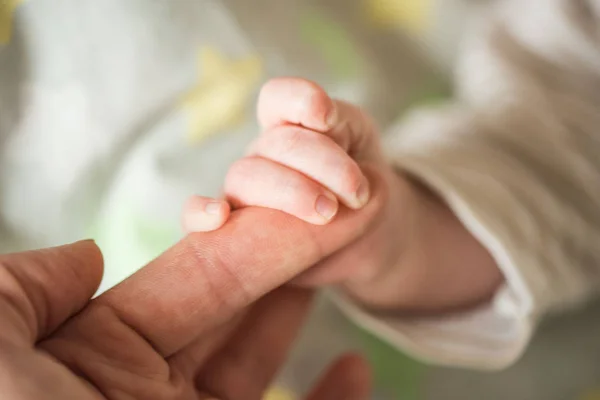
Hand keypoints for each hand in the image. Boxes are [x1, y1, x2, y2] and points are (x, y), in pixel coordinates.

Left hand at [0, 202, 380, 398]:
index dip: (243, 239)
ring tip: (340, 269)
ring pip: (260, 363)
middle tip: (333, 220)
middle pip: (233, 311)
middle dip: (283, 263)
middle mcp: (146, 395)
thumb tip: (86, 255)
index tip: (290, 204)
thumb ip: (21, 291)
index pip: (187, 281)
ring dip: (302, 319)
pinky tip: (355, 370)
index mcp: (95, 360)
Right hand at [183, 78, 502, 312]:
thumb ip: (346, 129)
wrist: (362, 239)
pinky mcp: (230, 229)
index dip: (301, 101)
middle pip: (277, 144)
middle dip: (320, 162)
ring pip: (246, 177)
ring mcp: (242, 191)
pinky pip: (195, 216)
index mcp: (292, 127)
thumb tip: (322, 127)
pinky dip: (200, 212)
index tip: (327, 117)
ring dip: (290, 192)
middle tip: (355, 193)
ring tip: (327, 212)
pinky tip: (218, 217)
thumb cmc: (360, 186)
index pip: (280, 99)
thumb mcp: (365, 149)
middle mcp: (262, 155)